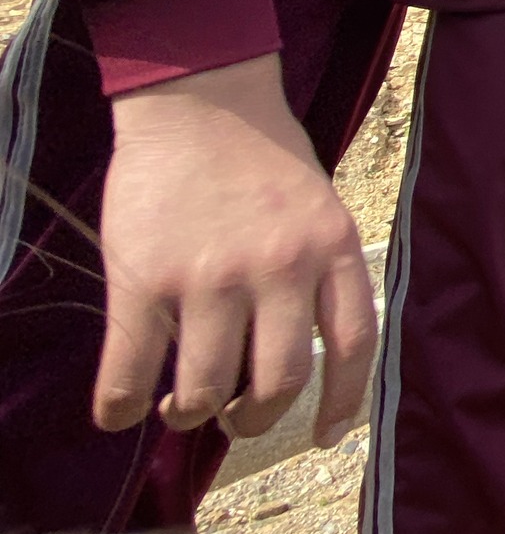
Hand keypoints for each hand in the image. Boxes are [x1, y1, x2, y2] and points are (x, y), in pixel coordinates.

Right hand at [97, 56, 376, 446]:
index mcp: (332, 247)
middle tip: (234, 416)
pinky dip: (122, 407)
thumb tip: (306, 358)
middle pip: (279, 382)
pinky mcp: (146, 278)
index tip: (326, 434)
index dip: (341, 402)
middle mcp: (280, 268)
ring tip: (181, 405)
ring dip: (190, 414)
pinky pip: (132, 372)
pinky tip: (122, 409)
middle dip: (253, 418)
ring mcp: (212, 276)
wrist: (200, 98)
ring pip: (206, 389)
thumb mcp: (319, 206)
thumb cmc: (261, 155)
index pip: (353, 345)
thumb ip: (319, 271)